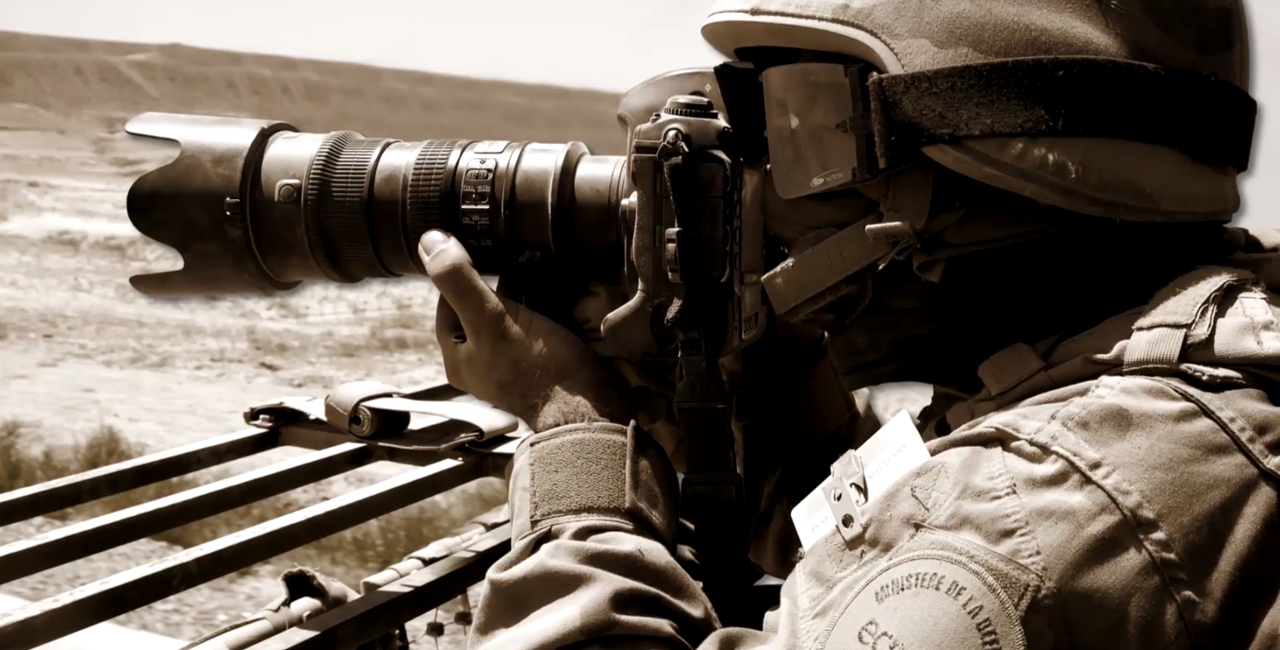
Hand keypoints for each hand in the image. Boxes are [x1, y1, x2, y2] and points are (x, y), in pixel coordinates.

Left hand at [418, 230, 633, 430]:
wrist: (589, 408)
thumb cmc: (536, 369)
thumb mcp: (490, 318)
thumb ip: (459, 282)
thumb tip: (429, 241)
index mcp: (457, 357)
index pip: (447, 302)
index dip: (461, 275)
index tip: (480, 254)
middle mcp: (481, 362)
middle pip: (479, 307)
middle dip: (496, 283)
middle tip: (513, 261)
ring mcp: (512, 363)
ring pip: (509, 314)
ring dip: (523, 293)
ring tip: (536, 272)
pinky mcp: (541, 361)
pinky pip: (534, 324)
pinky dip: (543, 306)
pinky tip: (556, 293)